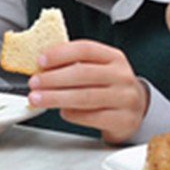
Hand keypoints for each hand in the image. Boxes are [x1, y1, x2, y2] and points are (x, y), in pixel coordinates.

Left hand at [26, 39, 149, 143]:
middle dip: (54, 78)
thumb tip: (41, 67)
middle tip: (34, 83)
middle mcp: (122, 76)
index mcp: (114, 57)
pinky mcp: (123, 120)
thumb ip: (75, 65)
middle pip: (84, 73)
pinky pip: (92, 117)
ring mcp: (125, 98)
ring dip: (57, 97)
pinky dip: (73, 114)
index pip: (86, 49)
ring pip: (86, 96)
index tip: (41, 60)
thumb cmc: (109, 88)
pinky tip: (62, 112)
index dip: (61, 53)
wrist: (134, 111)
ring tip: (38, 99)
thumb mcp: (99, 70)